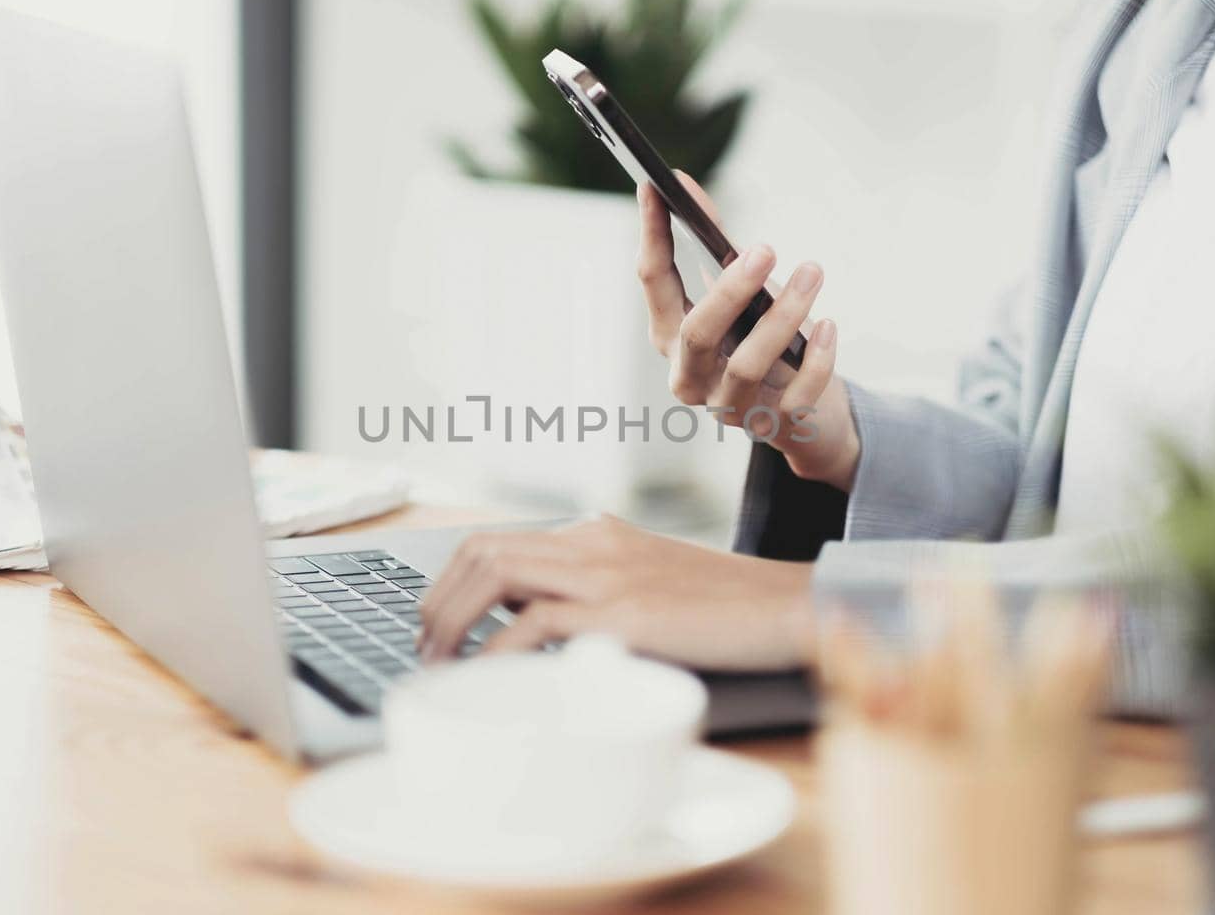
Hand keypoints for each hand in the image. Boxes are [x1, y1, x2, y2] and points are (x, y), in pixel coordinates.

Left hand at [417, 516, 814, 669]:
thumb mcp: (651, 583)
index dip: (451, 582)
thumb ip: (597, 588)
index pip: (498, 540)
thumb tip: (536, 619)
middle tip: (424, 649)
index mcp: (598, 533)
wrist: (790, 607)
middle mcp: (594, 543)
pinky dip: (498, 652)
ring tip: (441, 666)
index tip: (434, 622)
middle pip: (482, 551)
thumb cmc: (726, 608)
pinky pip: (537, 625)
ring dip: (453, 622)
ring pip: (496, 575)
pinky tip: (488, 680)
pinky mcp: (626, 614)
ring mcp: (608, 574)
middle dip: (437, 601)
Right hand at [637, 174, 858, 490]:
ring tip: (812, 271)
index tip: (655, 186)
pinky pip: (797, 396)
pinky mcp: (774, 428)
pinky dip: (816, 360)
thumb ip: (713, 243)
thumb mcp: (740, 294)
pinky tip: (828, 326)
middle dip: (731, 290)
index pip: (653, 282)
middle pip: (697, 334)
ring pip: (749, 364)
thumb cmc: (765, 342)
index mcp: (672, 338)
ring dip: (785, 315)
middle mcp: (691, 377)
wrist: (806, 417)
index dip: (652, 233)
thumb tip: (684, 184)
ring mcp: (731, 407)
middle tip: (765, 248)